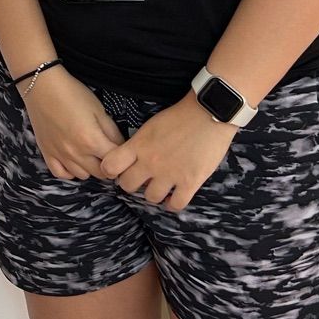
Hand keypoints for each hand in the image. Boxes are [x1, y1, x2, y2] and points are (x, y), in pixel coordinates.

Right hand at [19, 66, 125, 181]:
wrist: (42, 86)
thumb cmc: (72, 94)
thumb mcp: (99, 109)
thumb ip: (112, 131)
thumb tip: (122, 146)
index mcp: (91, 140)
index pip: (115, 162)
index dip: (123, 158)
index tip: (124, 152)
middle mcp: (76, 153)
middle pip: (101, 173)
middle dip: (109, 165)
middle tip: (108, 153)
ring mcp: (60, 155)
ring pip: (83, 175)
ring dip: (91, 168)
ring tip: (91, 154)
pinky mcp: (47, 153)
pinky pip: (61, 174)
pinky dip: (70, 171)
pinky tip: (74, 160)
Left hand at [99, 96, 235, 210]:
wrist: (208, 114)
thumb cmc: (180, 116)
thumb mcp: (151, 126)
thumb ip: (139, 143)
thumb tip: (131, 157)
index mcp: (138, 145)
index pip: (110, 166)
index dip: (111, 170)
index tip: (119, 170)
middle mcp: (150, 162)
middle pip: (127, 186)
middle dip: (132, 184)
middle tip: (141, 180)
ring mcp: (170, 174)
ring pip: (151, 198)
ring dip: (154, 194)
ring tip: (161, 188)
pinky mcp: (190, 182)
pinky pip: (176, 205)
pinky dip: (173, 204)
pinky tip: (175, 197)